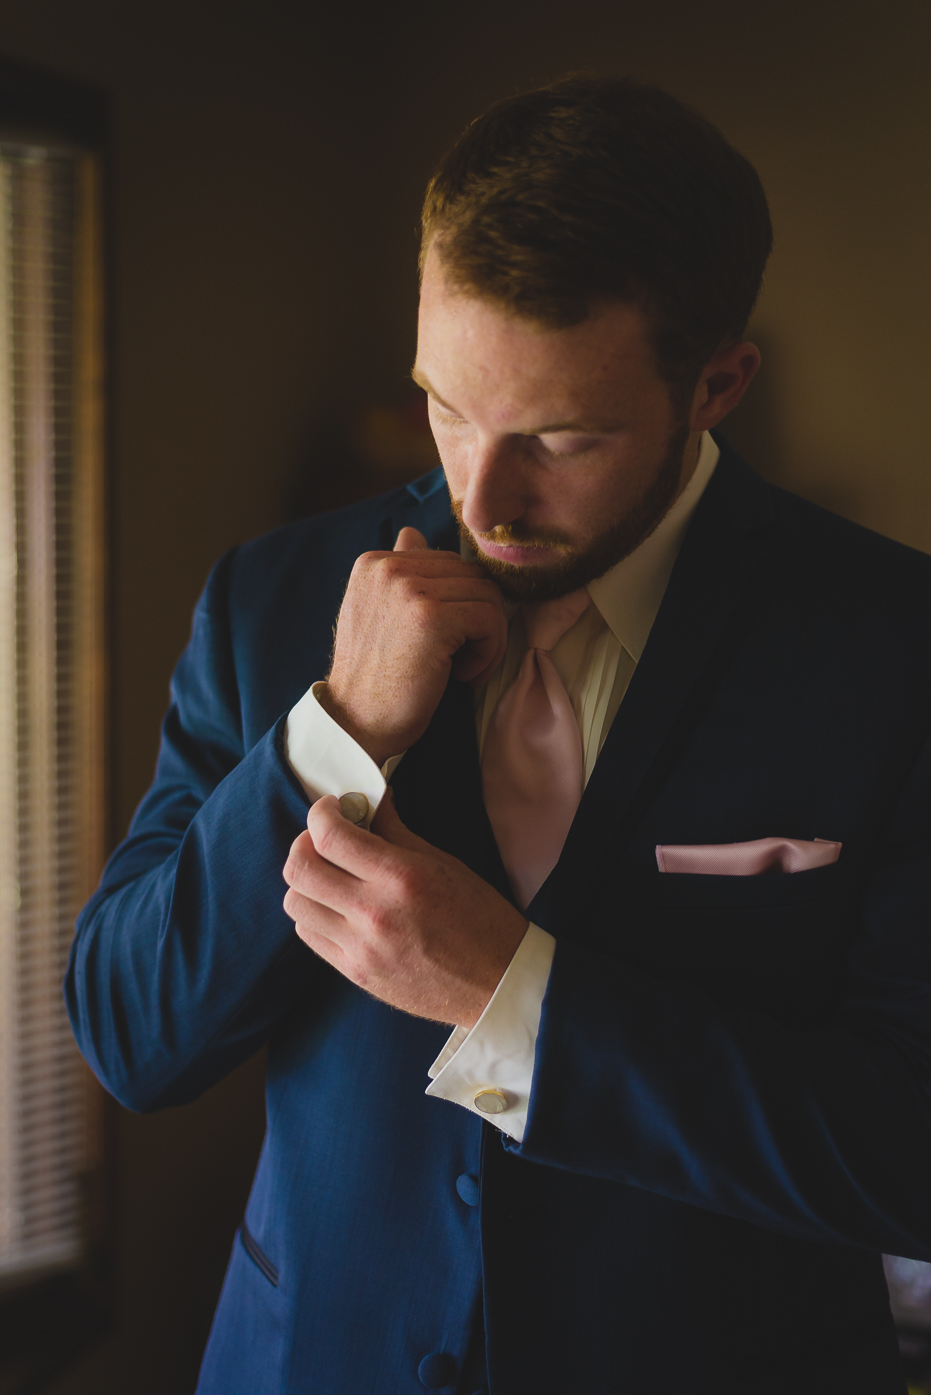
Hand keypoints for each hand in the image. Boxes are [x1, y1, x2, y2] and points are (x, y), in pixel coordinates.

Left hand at [282, 792, 528, 1027]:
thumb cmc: (481, 919)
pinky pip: (309, 935)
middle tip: (324, 839)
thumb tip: (369, 802)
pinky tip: (337, 906)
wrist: (497, 984)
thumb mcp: (446, 864)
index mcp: (401, 877)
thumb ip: (398, 831)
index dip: (321, 813)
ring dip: (306, 881)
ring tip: (330, 875)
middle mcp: (374, 913)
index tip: (332, 809)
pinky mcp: (356, 973)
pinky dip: (314, 913)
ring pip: (295, 903)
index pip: (330, 837)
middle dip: (304, 843)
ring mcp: (361, 948)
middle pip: (299, 869)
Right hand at [321, 526, 506, 766]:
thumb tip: (413, 534)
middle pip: (473, 576)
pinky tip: (463, 675)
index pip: (449, 563)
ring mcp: (409, 589)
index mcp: (374, 562)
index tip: (444, 643)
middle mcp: (388, 566)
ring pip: (487, 595)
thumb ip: (400, 572)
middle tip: (459, 660)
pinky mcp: (432, 617)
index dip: (459, 606)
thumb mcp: (379, 613)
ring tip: (461, 668)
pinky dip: (489, 652)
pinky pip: (490, 619)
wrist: (357, 724)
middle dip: (478, 620)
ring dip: (487, 639)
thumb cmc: (376, 678)